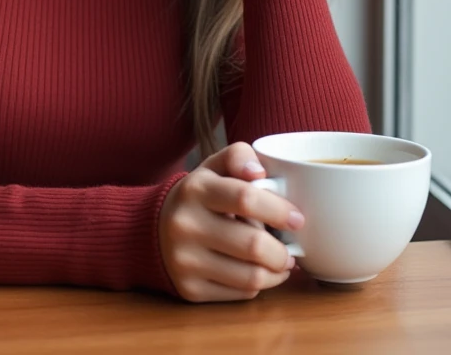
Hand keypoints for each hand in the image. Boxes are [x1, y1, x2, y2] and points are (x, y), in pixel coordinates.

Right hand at [158, 142, 303, 302]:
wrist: (153, 230)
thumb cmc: (198, 197)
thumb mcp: (212, 168)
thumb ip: (238, 156)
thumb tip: (259, 172)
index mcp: (195, 188)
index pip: (245, 198)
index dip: (279, 210)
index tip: (297, 219)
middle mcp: (186, 224)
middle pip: (253, 244)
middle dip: (283, 251)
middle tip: (291, 249)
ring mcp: (186, 260)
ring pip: (251, 276)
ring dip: (276, 272)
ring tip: (280, 263)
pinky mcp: (190, 289)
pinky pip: (241, 294)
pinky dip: (258, 285)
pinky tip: (257, 272)